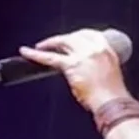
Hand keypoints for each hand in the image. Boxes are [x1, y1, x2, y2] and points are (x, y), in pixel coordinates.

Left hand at [17, 29, 131, 115]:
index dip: (78, 34)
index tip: (71, 37)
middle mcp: (96, 50)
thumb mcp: (110, 74)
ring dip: (49, 43)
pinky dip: (35, 55)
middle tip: (52, 43)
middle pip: (75, 36)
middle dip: (62, 39)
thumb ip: (97, 66)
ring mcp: (84, 56)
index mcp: (108, 51)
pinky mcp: (72, 65)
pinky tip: (27, 52)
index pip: (91, 34)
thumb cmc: (112, 95)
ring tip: (39, 46)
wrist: (112, 103)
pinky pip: (50, 57)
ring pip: (62, 42)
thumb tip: (83, 67)